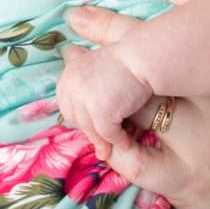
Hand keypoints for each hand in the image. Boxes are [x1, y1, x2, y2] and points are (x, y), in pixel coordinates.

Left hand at [57, 42, 150, 161]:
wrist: (142, 59)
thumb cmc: (125, 62)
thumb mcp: (96, 63)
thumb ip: (82, 71)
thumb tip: (72, 58)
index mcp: (69, 73)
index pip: (67, 104)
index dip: (81, 118)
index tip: (93, 127)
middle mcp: (70, 84)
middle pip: (76, 119)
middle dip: (89, 132)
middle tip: (102, 144)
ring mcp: (83, 97)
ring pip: (90, 129)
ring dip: (102, 141)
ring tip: (112, 150)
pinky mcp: (99, 110)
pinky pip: (107, 134)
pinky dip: (117, 140)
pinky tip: (126, 143)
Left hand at [70, 0, 209, 208]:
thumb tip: (170, 0)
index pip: (196, 6)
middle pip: (147, 45)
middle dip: (102, 24)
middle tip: (77, 15)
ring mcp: (204, 136)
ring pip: (126, 94)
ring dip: (90, 80)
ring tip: (73, 67)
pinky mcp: (186, 178)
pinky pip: (127, 152)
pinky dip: (105, 138)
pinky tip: (93, 127)